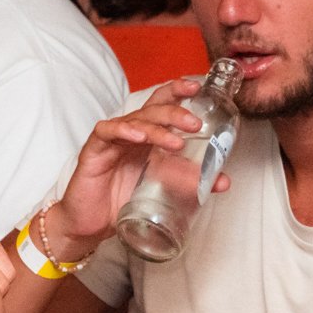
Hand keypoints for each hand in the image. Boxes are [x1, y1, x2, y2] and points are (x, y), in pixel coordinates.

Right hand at [48, 78, 229, 249]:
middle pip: (153, 109)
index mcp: (147, 136)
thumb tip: (222, 180)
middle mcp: (130, 133)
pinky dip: (123, 131)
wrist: (90, 226)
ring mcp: (112, 140)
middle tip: (196, 123)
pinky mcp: (94, 151)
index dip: (178, 92)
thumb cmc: (122, 201)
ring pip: (134, 121)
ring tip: (176, 142)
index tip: (198, 87)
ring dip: (157, 128)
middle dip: (175, 112)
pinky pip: (107, 133)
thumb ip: (190, 181)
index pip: (162, 104)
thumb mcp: (162, 190)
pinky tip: (137, 137)